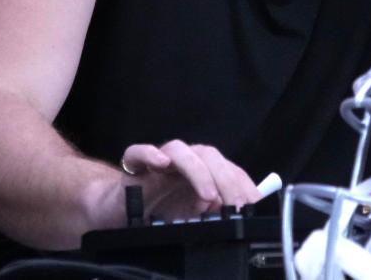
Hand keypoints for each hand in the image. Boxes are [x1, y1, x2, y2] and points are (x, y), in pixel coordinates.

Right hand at [120, 140, 261, 220]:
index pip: (228, 169)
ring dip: (198, 171)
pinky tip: (161, 163)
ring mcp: (158, 162)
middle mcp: (183, 163)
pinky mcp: (132, 168)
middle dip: (226, 180)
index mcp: (201, 172)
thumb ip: (211, 213)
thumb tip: (232, 211)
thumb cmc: (155, 211)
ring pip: (181, 151)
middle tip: (237, 205)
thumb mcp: (191, 219)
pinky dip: (150, 154)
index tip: (254, 204)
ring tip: (208, 195)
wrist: (116, 211)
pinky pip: (138, 152)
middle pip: (209, 156)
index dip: (243, 184)